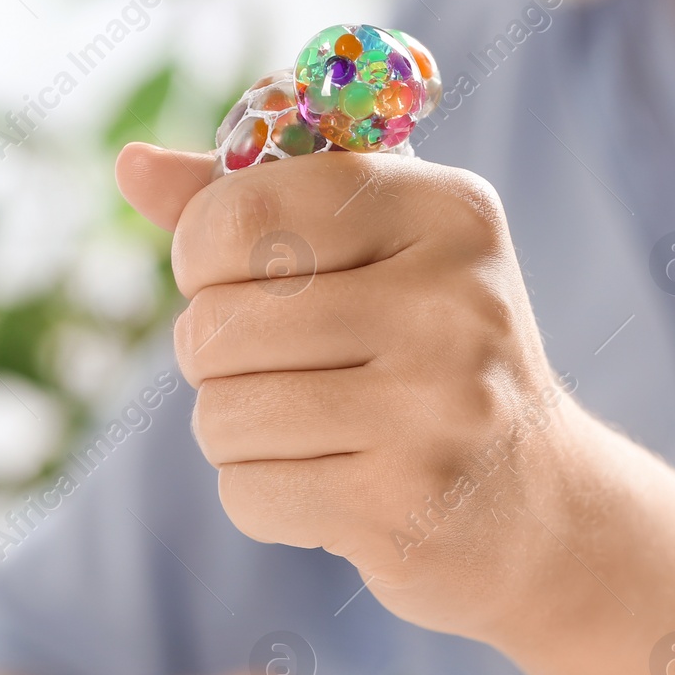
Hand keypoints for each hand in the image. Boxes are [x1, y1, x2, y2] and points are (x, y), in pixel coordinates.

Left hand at [116, 144, 597, 638]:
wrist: (544, 509)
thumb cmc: (434, 361)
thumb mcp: (379, 255)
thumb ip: (257, 202)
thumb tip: (131, 165)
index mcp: (448, 212)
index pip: (242, 212)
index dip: (202, 254)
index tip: (240, 280)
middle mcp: (453, 304)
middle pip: (216, 324)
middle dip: (215, 357)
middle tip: (281, 368)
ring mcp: (435, 412)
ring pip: (222, 414)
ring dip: (235, 432)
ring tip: (308, 430)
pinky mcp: (405, 508)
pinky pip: (247, 493)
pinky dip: (263, 496)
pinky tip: (332, 486)